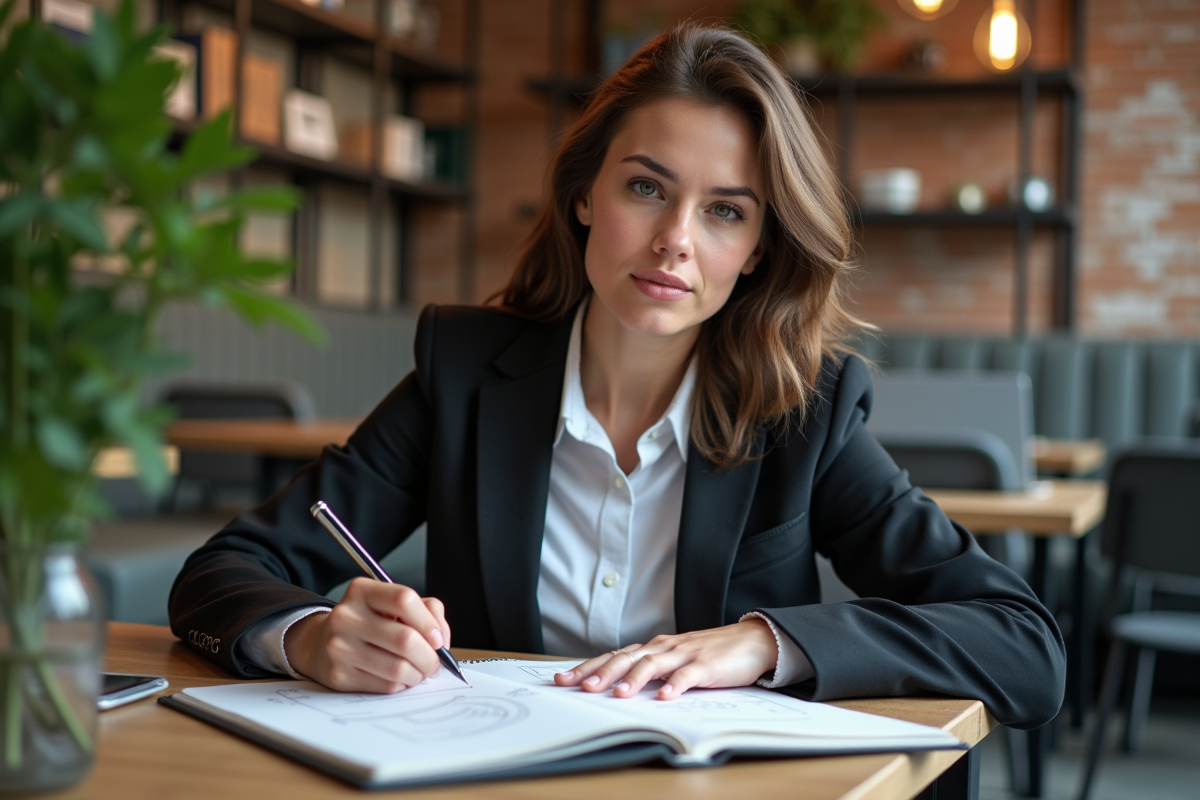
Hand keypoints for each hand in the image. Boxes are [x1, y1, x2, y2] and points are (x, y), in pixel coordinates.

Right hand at [285, 578, 450, 693]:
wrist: (321, 644)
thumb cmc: (368, 622)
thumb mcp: (391, 605)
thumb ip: (425, 610)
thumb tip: (441, 639)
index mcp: (362, 591)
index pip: (404, 600)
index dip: (429, 622)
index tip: (438, 639)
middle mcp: (347, 616)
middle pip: (405, 639)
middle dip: (430, 657)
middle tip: (434, 663)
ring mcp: (340, 647)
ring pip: (398, 667)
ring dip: (418, 674)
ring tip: (419, 672)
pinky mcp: (339, 675)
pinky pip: (385, 686)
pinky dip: (401, 685)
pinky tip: (399, 678)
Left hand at [552, 618, 778, 699]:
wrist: (751, 640)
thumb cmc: (709, 653)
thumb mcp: (674, 660)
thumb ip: (650, 671)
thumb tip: (616, 687)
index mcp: (654, 648)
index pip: (614, 656)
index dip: (588, 667)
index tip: (563, 678)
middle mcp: (664, 648)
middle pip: (627, 658)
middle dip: (603, 673)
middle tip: (582, 687)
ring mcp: (685, 655)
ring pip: (654, 665)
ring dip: (635, 679)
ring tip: (619, 695)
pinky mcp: (706, 665)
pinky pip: (688, 676)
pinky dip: (676, 685)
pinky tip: (666, 697)